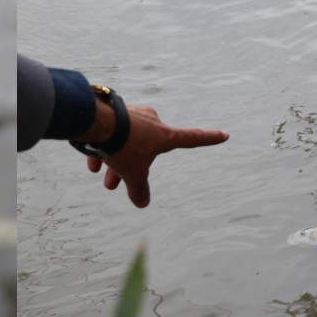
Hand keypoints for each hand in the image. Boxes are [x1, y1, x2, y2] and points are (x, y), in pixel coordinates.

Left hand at [81, 103, 228, 207]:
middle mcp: (151, 122)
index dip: (210, 138)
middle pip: (148, 148)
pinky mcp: (114, 112)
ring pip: (127, 141)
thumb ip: (139, 189)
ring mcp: (133, 115)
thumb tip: (142, 204)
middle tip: (118, 184)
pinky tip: (91, 165)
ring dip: (116, 161)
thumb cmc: (122, 145)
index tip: (225, 134)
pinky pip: (112, 134)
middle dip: (135, 165)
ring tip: (104, 181)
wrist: (94, 120)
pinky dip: (103, 149)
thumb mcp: (133, 172)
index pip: (194, 138)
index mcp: (165, 135)